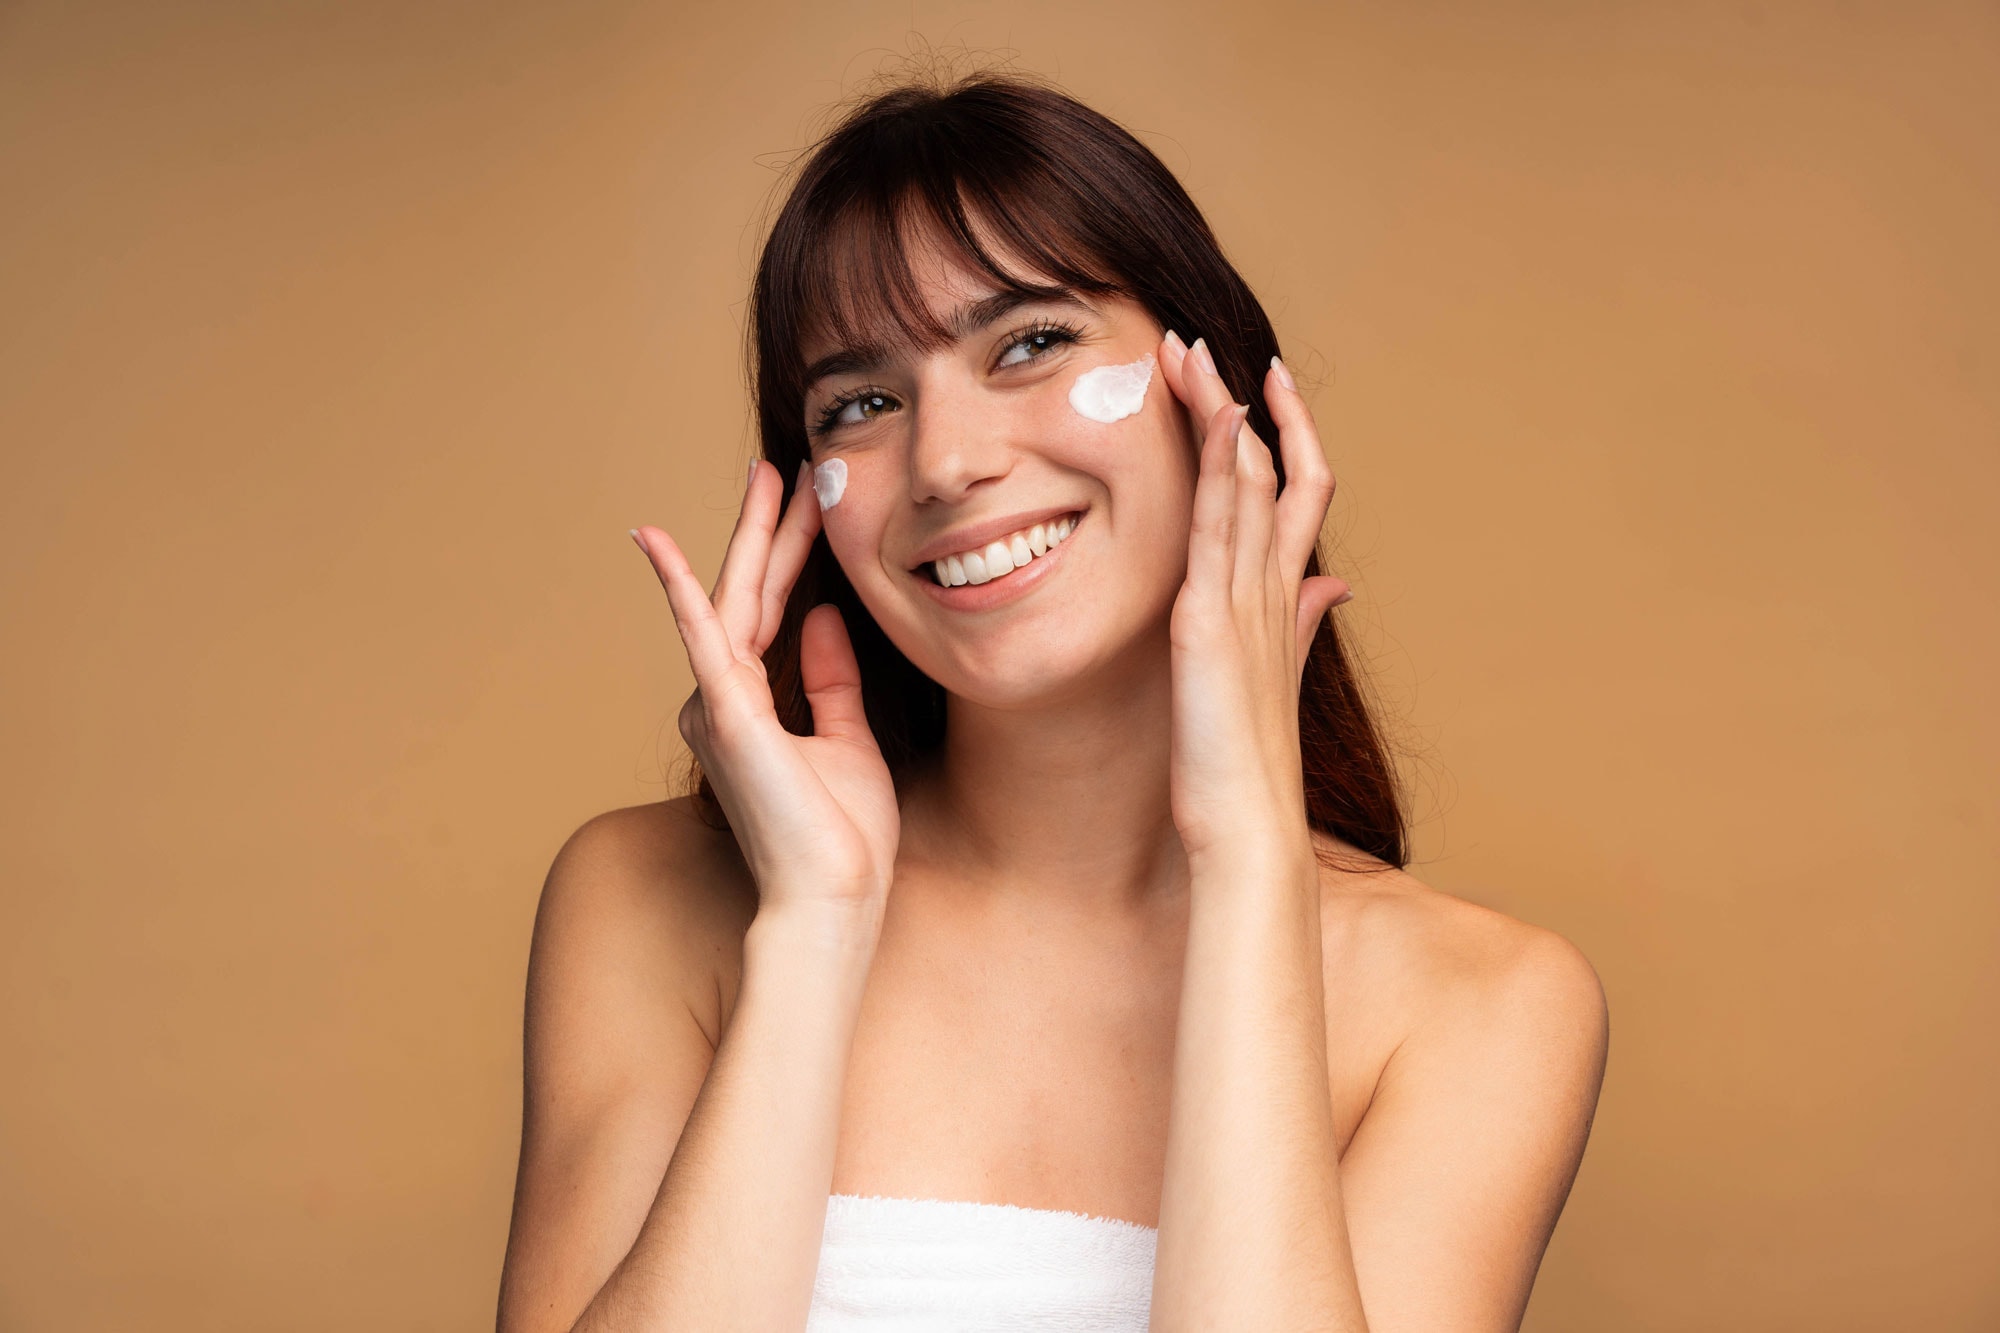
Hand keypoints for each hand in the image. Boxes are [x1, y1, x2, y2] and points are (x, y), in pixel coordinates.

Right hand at [631, 461, 899, 914]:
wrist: (833, 901)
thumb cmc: (841, 838)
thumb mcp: (849, 739)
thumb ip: (832, 678)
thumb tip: (822, 615)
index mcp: (752, 705)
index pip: (773, 609)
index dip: (790, 553)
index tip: (808, 501)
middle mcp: (723, 699)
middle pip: (751, 593)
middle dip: (769, 526)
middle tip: (785, 465)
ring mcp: (720, 706)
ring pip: (736, 599)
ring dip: (753, 535)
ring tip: (768, 475)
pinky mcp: (727, 716)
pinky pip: (702, 638)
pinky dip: (682, 589)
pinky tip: (659, 544)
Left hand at [1157, 332, 1348, 863]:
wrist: (1248, 829)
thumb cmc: (1250, 766)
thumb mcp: (1275, 677)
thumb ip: (1302, 624)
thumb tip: (1332, 587)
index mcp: (1282, 600)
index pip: (1295, 495)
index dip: (1286, 434)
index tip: (1264, 386)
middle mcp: (1271, 588)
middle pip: (1270, 470)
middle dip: (1244, 402)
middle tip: (1209, 343)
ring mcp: (1245, 599)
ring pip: (1244, 482)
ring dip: (1218, 410)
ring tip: (1189, 352)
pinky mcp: (1211, 619)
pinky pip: (1218, 525)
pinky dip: (1218, 465)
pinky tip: (1214, 416)